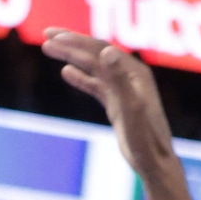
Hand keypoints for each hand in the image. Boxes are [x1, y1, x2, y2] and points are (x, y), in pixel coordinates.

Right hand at [40, 29, 175, 182]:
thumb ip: (119, 80)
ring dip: (71, 57)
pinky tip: (66, 72)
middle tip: (45, 35)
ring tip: (49, 49)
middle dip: (70, 43)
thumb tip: (106, 50)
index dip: (74, 40)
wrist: (155, 164)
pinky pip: (96, 84)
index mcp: (134, 72)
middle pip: (95, 53)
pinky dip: (81, 77)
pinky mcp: (118, 104)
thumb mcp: (131, 108)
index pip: (99, 48)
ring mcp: (124, 90)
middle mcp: (130, 77)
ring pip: (93, 67)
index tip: (51, 35)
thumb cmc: (145, 139)